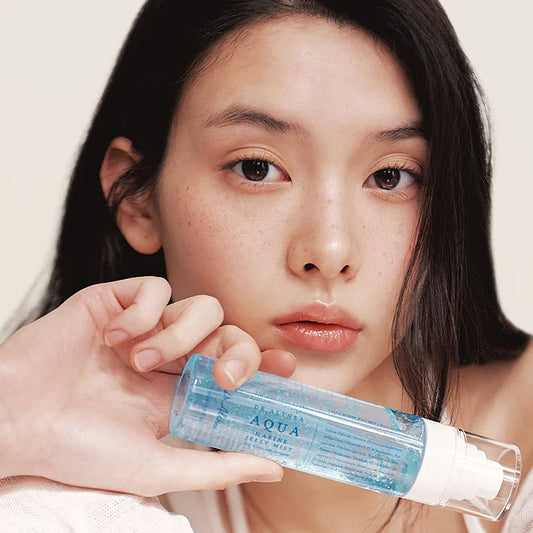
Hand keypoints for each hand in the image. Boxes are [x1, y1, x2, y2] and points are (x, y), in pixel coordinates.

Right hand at [0, 276, 295, 495]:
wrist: (16, 422)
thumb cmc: (78, 450)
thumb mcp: (156, 467)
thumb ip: (218, 466)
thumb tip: (275, 469)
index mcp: (178, 391)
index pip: (234, 365)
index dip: (263, 362)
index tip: (284, 366)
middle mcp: (166, 355)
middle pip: (226, 330)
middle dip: (235, 348)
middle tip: (223, 374)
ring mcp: (142, 326)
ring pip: (197, 305)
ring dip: (179, 333)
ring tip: (142, 362)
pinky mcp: (114, 301)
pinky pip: (152, 288)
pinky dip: (143, 311)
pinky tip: (117, 336)